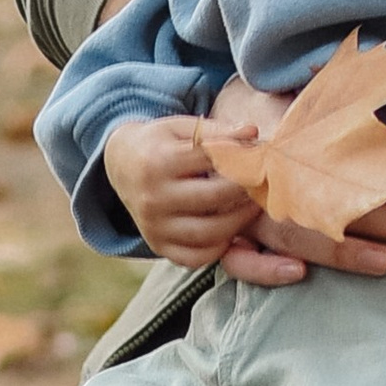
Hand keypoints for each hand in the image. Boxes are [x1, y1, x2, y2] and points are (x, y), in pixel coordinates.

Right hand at [102, 117, 262, 265]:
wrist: (122, 167)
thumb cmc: (162, 143)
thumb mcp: (182, 128)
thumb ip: (217, 131)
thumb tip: (253, 133)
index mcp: (158, 161)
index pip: (211, 161)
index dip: (243, 159)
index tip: (263, 159)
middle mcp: (153, 198)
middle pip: (213, 199)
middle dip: (246, 191)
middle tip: (264, 185)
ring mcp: (154, 226)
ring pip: (209, 233)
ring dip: (240, 221)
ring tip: (252, 206)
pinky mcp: (158, 246)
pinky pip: (196, 257)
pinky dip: (219, 247)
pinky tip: (230, 229)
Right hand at [198, 73, 385, 283]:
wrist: (200, 136)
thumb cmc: (268, 113)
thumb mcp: (307, 94)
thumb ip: (345, 89)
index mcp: (299, 139)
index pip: (362, 164)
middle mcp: (274, 178)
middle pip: (338, 203)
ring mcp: (246, 211)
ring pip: (298, 234)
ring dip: (345, 251)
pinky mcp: (223, 237)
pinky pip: (238, 261)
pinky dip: (262, 268)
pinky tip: (297, 275)